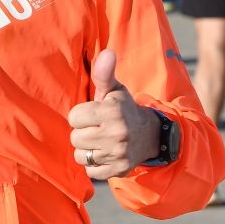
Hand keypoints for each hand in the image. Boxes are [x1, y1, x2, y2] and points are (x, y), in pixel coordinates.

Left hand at [68, 49, 158, 180]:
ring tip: (99, 141)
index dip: (80, 115)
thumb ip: (104, 73)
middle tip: (96, 128)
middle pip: (75, 138)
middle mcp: (116, 134)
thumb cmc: (123, 109)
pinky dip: (94, 165)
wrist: (150, 135)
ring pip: (81, 155)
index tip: (92, 114)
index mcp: (111, 112)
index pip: (74, 117)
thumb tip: (107, 52)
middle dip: (82, 132)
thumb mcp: (114, 90)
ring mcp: (118, 154)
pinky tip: (104, 154)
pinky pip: (90, 171)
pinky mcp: (118, 170)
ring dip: (86, 149)